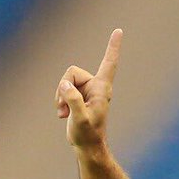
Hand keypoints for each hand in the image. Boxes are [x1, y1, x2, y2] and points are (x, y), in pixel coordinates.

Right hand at [55, 28, 121, 151]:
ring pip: (65, 80)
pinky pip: (62, 88)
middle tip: (64, 109)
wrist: (88, 147)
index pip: (109, 63)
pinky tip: (63, 114)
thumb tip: (64, 84)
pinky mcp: (78, 96)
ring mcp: (86, 91)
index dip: (112, 47)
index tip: (119, 30)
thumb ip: (73, 100)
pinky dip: (59, 100)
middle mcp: (95, 86)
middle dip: (63, 87)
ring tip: (64, 113)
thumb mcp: (80, 119)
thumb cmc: (88, 135)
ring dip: (60, 96)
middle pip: (72, 72)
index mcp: (102, 89)